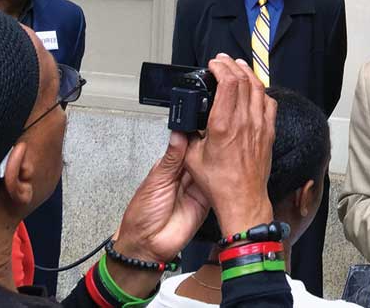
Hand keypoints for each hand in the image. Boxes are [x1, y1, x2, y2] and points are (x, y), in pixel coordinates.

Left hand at [109, 131, 210, 297]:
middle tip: (220, 133)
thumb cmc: (142, 216)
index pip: (185, 148)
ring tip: (226, 147)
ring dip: (216, 161)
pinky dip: (222, 178)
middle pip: (200, 157)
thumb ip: (171, 159)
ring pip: (210, 169)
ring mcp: (195, 188)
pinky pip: (216, 186)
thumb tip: (179, 134)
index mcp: (168, 168)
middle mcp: (183, 177)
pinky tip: (227, 167)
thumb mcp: (156, 181)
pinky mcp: (205, 201)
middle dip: (209, 147)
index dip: (195, 137)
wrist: (148, 246)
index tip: (206, 124)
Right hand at [184, 54, 277, 234]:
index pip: (228, 83)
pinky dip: (261, 91)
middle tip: (223, 61)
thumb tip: (185, 124)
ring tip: (239, 67)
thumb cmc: (220, 183)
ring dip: (248, 74)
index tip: (213, 64)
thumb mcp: (193, 158)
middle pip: (244, 80)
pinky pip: (269, 103)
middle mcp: (244, 122)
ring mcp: (259, 126)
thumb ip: (189, 136)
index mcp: (223, 125)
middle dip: (233, 65)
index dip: (221, 68)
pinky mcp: (268, 132)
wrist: (243, 198)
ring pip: (259, 88)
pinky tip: (255, 90)